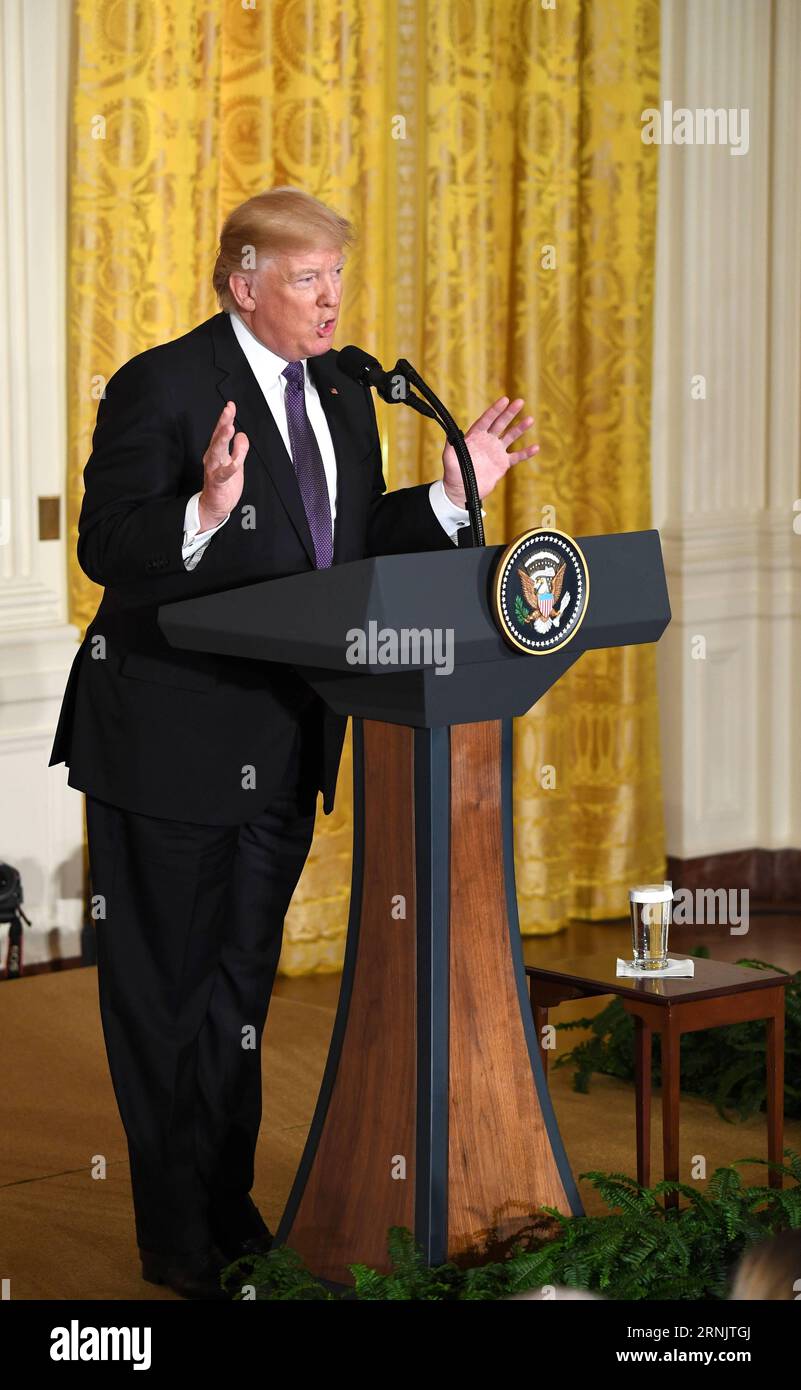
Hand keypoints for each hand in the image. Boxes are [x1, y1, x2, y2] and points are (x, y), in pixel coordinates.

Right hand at [198, 401, 248, 530]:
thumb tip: (242, 434)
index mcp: (217, 452)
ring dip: (223, 440)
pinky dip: (229, 468)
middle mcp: (213, 458)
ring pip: (217, 452)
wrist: (216, 505)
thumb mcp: (236, 463)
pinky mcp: (217, 483)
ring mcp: (214, 470)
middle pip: (217, 438)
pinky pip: (223, 474)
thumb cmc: (224, 484)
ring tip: (229, 428)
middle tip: (228, 410)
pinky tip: (235, 463)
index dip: (226, 418)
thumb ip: (239, 449)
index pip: (221, 432)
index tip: (231, 405)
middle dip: (223, 423)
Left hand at [441, 396, 538, 506]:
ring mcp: (496, 451)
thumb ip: (451, 447)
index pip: (486, 420)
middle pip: (500, 424)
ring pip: (510, 437)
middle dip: (509, 413)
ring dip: (520, 428)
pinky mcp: (503, 463)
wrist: (462, 492)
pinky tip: (535, 448)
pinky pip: (517, 457)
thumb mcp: (449, 460)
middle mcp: (487, 441)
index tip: (504, 400)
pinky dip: (526, 453)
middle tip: (519, 402)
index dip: (495, 410)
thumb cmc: (453, 475)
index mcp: (475, 437)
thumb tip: (450, 435)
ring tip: (530, 420)